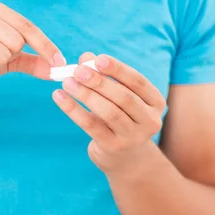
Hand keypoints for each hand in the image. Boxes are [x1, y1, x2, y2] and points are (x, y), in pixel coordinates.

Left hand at [52, 53, 166, 175]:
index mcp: (155, 102)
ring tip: (67, 82)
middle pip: (124, 97)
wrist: (126, 157)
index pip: (138, 81)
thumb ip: (105, 75)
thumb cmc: (121, 115)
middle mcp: (149, 121)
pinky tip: (59, 97)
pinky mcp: (113, 147)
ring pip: (109, 113)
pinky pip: (91, 126)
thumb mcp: (118, 95)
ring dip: (86, 95)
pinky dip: (73, 110)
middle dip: (99, 82)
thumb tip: (85, 57)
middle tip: (77, 71)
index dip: (118, 69)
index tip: (99, 59)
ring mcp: (132, 137)